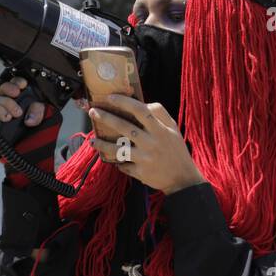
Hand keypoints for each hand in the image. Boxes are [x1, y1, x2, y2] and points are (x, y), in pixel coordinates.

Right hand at [0, 76, 60, 188]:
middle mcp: (10, 106)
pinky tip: (3, 120)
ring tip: (10, 117)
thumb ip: (41, 111)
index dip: (16, 82)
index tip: (22, 86)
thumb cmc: (42, 136)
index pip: (15, 84)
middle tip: (18, 109)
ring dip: (1, 107)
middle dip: (8, 96)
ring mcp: (0, 117)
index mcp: (23, 100)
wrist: (34, 160)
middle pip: (1, 92)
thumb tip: (28, 119)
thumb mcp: (48, 120)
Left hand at [88, 93, 205, 195]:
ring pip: (117, 149)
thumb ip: (160, 114)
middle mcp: (151, 142)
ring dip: (102, 144)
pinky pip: (123, 165)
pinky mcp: (140, 172)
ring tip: (92, 140)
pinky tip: (112, 159)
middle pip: (124, 126)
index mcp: (160, 129)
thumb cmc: (176, 150)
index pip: (140, 110)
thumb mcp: (173, 128)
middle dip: (106, 117)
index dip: (124, 102)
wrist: (182, 178)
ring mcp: (144, 158)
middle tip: (93, 111)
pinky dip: (116, 162)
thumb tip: (143, 103)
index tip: (110, 97)